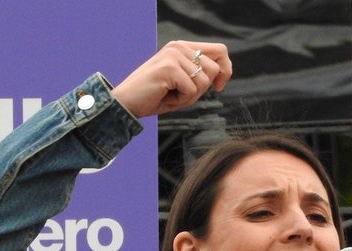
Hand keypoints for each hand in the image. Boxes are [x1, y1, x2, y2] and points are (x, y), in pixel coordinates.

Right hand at [111, 41, 231, 117]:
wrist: (125, 104)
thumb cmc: (154, 97)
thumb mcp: (182, 83)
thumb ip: (200, 74)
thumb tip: (221, 74)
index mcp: (182, 47)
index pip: (220, 51)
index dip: (226, 70)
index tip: (219, 87)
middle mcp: (178, 47)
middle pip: (214, 68)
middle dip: (202, 89)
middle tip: (181, 95)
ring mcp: (173, 55)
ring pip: (204, 82)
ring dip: (190, 97)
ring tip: (170, 95)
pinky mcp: (169, 67)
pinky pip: (192, 90)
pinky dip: (181, 101)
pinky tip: (165, 97)